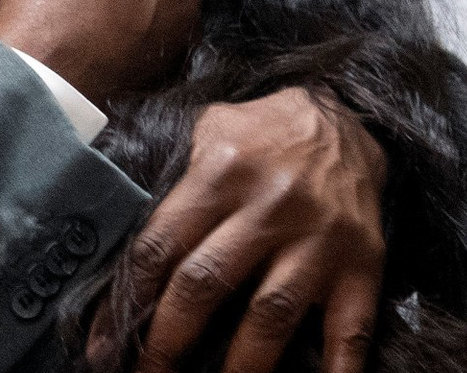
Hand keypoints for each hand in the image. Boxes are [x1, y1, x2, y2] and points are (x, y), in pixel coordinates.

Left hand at [93, 87, 388, 372]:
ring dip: (238, 366)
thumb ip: (167, 173)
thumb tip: (110, 226)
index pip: (160, 244)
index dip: (127, 299)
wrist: (348, 119)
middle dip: (167, 340)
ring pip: (269, 315)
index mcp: (220, 172)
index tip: (103, 343)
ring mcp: (318, 240)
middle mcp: (268, 206)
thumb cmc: (262, 132)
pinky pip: (350, 328)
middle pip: (205, 283)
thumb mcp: (208, 129)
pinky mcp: (362, 264)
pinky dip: (336, 369)